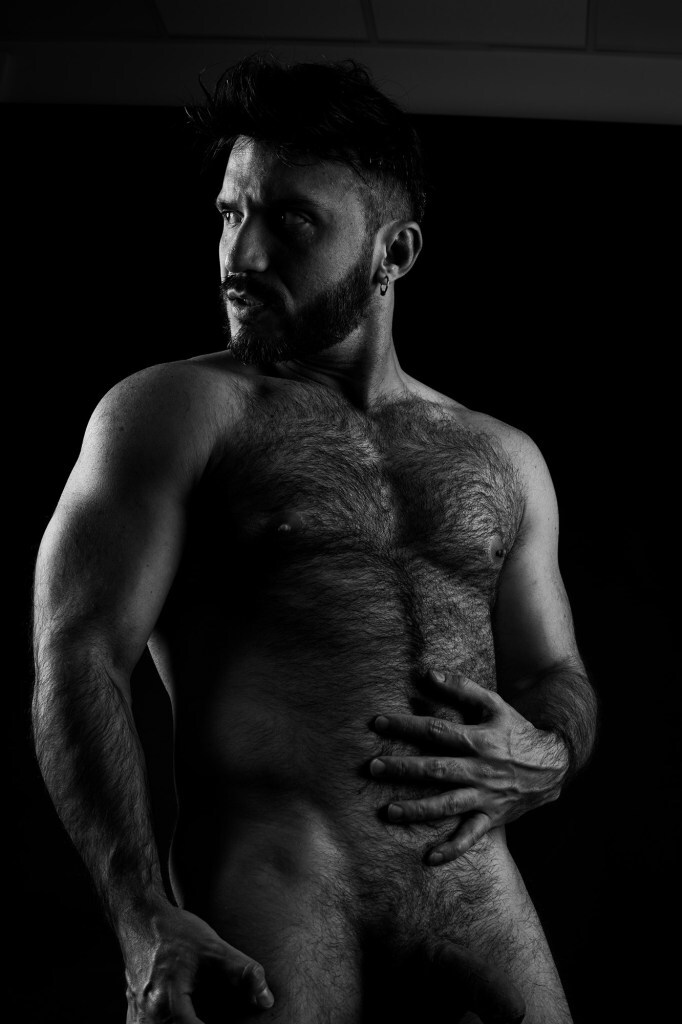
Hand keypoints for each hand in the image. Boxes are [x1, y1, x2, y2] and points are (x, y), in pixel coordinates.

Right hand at [121, 903, 273, 1022]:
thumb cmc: (177, 931)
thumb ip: (242, 972)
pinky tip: (179, 1018)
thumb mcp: (214, 947)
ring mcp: (137, 1013)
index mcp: (168, 995)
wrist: (140, 918)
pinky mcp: (132, 1012)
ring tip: (200, 1016)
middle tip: (214, 1016)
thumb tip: (267, 999)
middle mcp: (148, 1010)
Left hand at [370, 668, 567, 864]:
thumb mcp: (494, 703)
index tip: (378, 723)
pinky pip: (471, 836)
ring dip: (418, 809)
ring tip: (389, 811)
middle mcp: (480, 769)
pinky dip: (453, 849)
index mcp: (478, 740)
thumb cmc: (517, 730)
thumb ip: (462, 687)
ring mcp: (486, 796)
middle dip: (403, 769)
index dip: (406, 726)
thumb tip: (428, 674)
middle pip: (436, 769)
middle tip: (373, 768)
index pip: (435, 731)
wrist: (554, 763)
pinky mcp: (492, 817)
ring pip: (448, 805)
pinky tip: (430, 858)